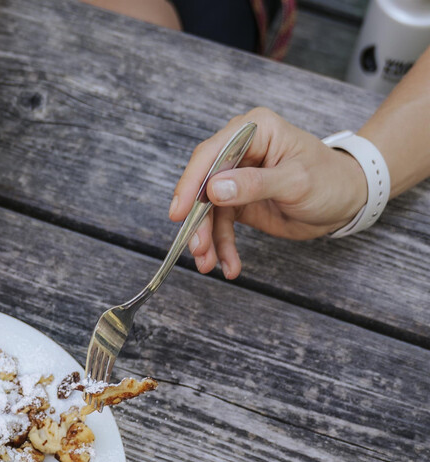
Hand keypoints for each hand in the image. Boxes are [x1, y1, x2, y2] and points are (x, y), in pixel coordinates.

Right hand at [170, 107, 368, 278]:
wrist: (348, 200)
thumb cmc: (331, 180)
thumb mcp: (296, 181)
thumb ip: (255, 184)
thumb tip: (215, 189)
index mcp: (254, 131)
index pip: (211, 154)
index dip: (191, 183)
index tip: (179, 212)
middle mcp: (240, 151)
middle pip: (203, 185)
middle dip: (198, 220)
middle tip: (197, 247)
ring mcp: (236, 177)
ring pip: (208, 209)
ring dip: (207, 239)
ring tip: (209, 263)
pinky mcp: (238, 201)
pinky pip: (221, 225)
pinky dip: (222, 246)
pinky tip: (228, 264)